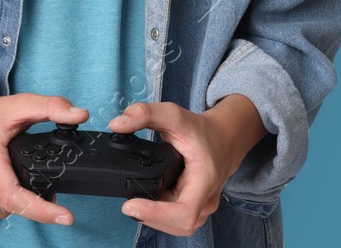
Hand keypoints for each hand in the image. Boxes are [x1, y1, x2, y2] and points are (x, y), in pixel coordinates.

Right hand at [0, 85, 86, 225]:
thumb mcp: (19, 105)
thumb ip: (51, 107)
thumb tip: (80, 114)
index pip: (15, 196)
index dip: (42, 211)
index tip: (66, 217)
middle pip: (18, 206)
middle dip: (43, 208)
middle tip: (64, 207)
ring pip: (13, 210)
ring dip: (31, 205)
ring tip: (45, 191)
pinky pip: (6, 209)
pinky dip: (20, 203)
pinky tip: (27, 190)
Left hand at [107, 99, 255, 237]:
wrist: (223, 139)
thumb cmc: (201, 130)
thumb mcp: (174, 114)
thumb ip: (144, 114)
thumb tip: (117, 124)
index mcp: (205, 179)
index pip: (184, 213)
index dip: (155, 215)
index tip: (130, 207)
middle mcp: (207, 199)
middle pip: (177, 224)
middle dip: (150, 217)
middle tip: (128, 204)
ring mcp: (202, 207)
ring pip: (176, 226)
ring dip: (154, 218)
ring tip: (136, 202)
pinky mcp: (195, 209)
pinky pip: (176, 222)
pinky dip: (159, 215)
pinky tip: (147, 203)